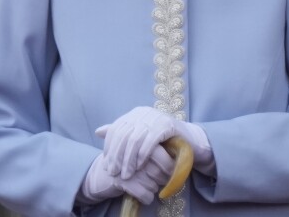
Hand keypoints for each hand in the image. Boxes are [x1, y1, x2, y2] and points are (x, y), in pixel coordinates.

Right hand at [80, 147, 174, 204]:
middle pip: (161, 174)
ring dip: (152, 189)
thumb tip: (182, 155)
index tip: (168, 172)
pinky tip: (142, 195)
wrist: (102, 174)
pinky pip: (145, 195)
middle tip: (155, 180)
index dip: (169, 168)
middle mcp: (135, 154)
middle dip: (161, 180)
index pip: (164, 157)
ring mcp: (128, 167)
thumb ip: (159, 151)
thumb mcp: (139, 153)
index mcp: (141, 143)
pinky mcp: (122, 181)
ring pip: (154, 186)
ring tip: (144, 185)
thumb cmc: (126, 162)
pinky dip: (146, 198)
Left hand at [96, 106, 212, 178]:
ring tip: (126, 175)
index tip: (106, 164)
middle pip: (123, 135)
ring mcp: (155, 117)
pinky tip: (139, 166)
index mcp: (134, 114)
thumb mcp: (139, 138)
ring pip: (134, 139)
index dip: (109, 148)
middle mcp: (143, 112)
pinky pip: (150, 140)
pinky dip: (143, 155)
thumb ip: (121, 134)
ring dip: (128, 160)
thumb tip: (98, 132)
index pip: (115, 130)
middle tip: (114, 173)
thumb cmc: (163, 142)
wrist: (190, 141)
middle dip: (117, 156)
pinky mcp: (166, 124)